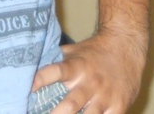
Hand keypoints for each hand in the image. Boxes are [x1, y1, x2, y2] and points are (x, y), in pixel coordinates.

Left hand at [32, 30, 146, 112]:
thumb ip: (57, 60)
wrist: (125, 46)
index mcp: (76, 66)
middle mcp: (90, 82)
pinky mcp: (120, 106)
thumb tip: (33, 64)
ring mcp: (106, 96)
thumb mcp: (74, 51)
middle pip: (71, 104)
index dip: (41, 79)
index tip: (28, 88)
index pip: (56, 71)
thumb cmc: (94, 50)